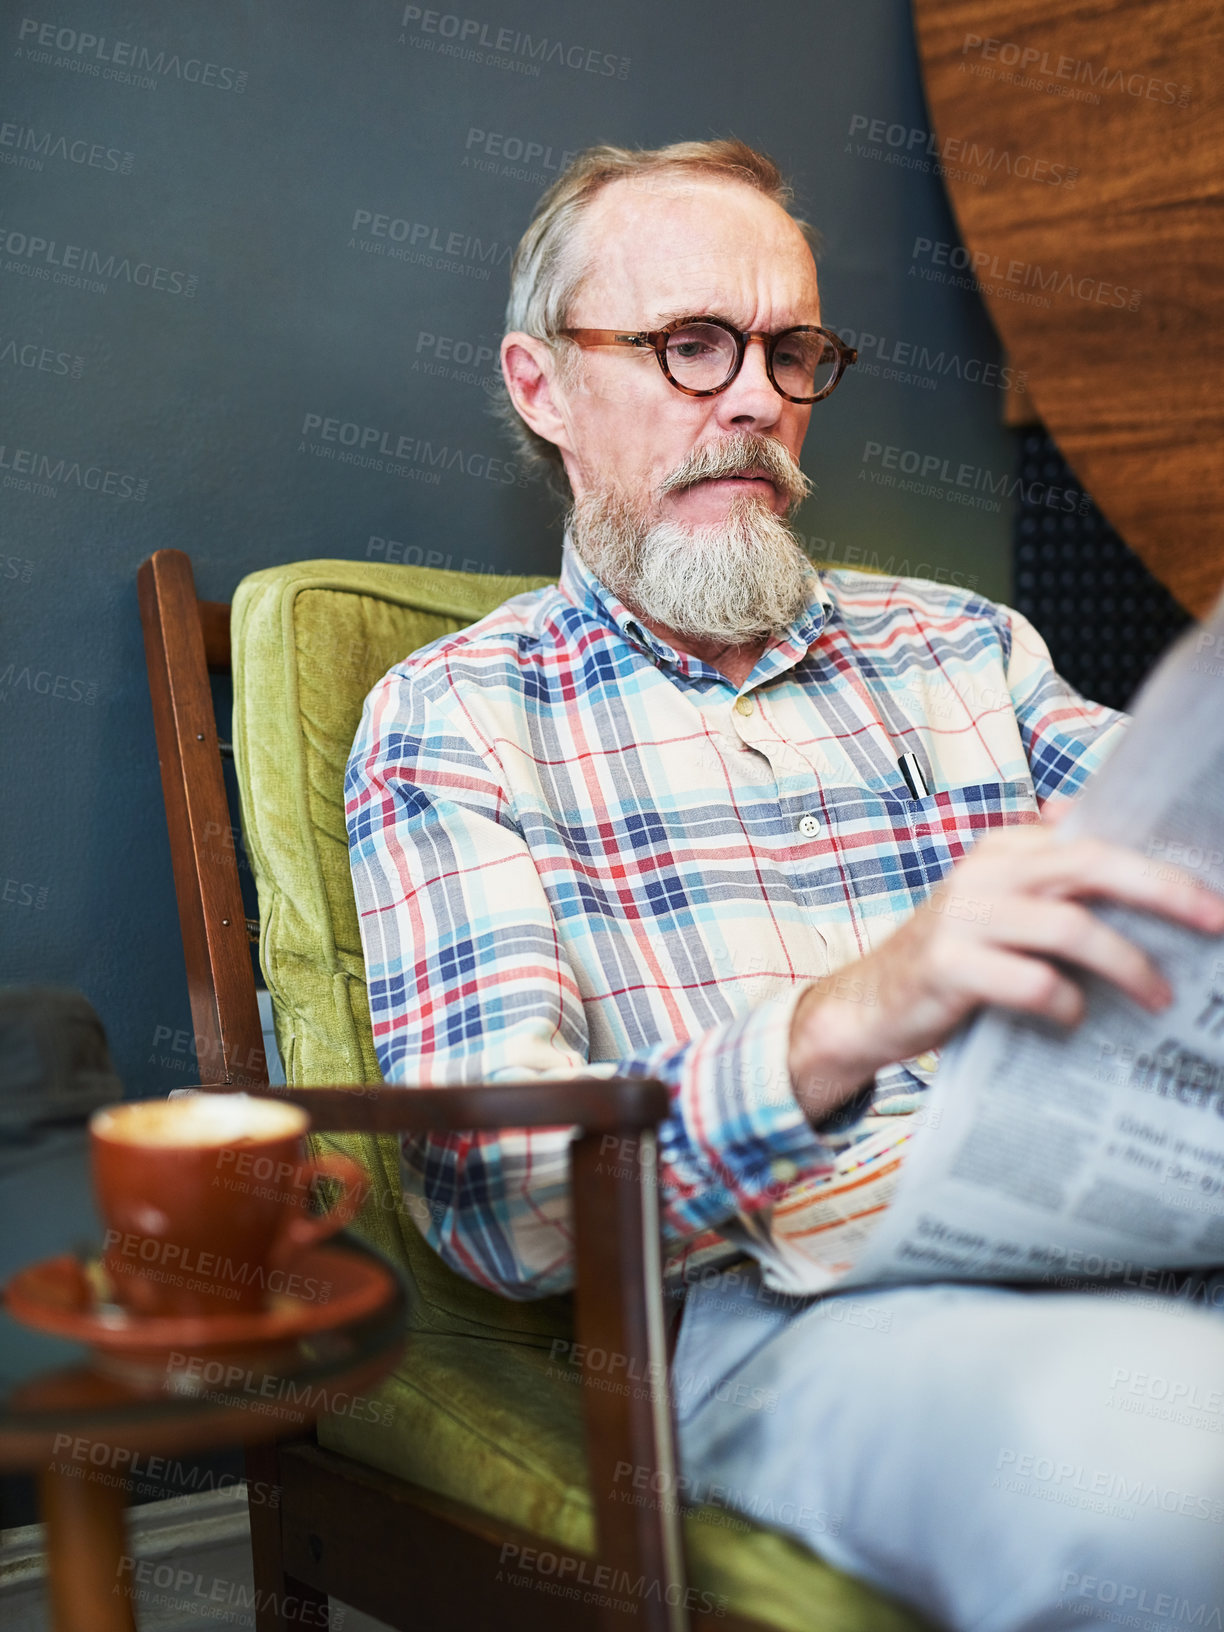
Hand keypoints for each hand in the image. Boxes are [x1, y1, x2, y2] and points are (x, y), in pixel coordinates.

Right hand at [787, 815, 1223, 1122]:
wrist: (867, 1005)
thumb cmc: (951, 959)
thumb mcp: (998, 906)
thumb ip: (1050, 877)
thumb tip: (1113, 842)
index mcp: (1003, 850)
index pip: (1094, 841)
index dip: (1158, 866)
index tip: (1212, 896)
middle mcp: (984, 873)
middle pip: (1090, 865)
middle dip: (1163, 893)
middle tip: (1214, 923)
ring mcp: (963, 918)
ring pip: (1069, 927)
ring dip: (1127, 964)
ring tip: (1159, 997)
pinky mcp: (947, 966)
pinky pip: (1029, 983)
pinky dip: (1065, 1004)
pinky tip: (1073, 1017)